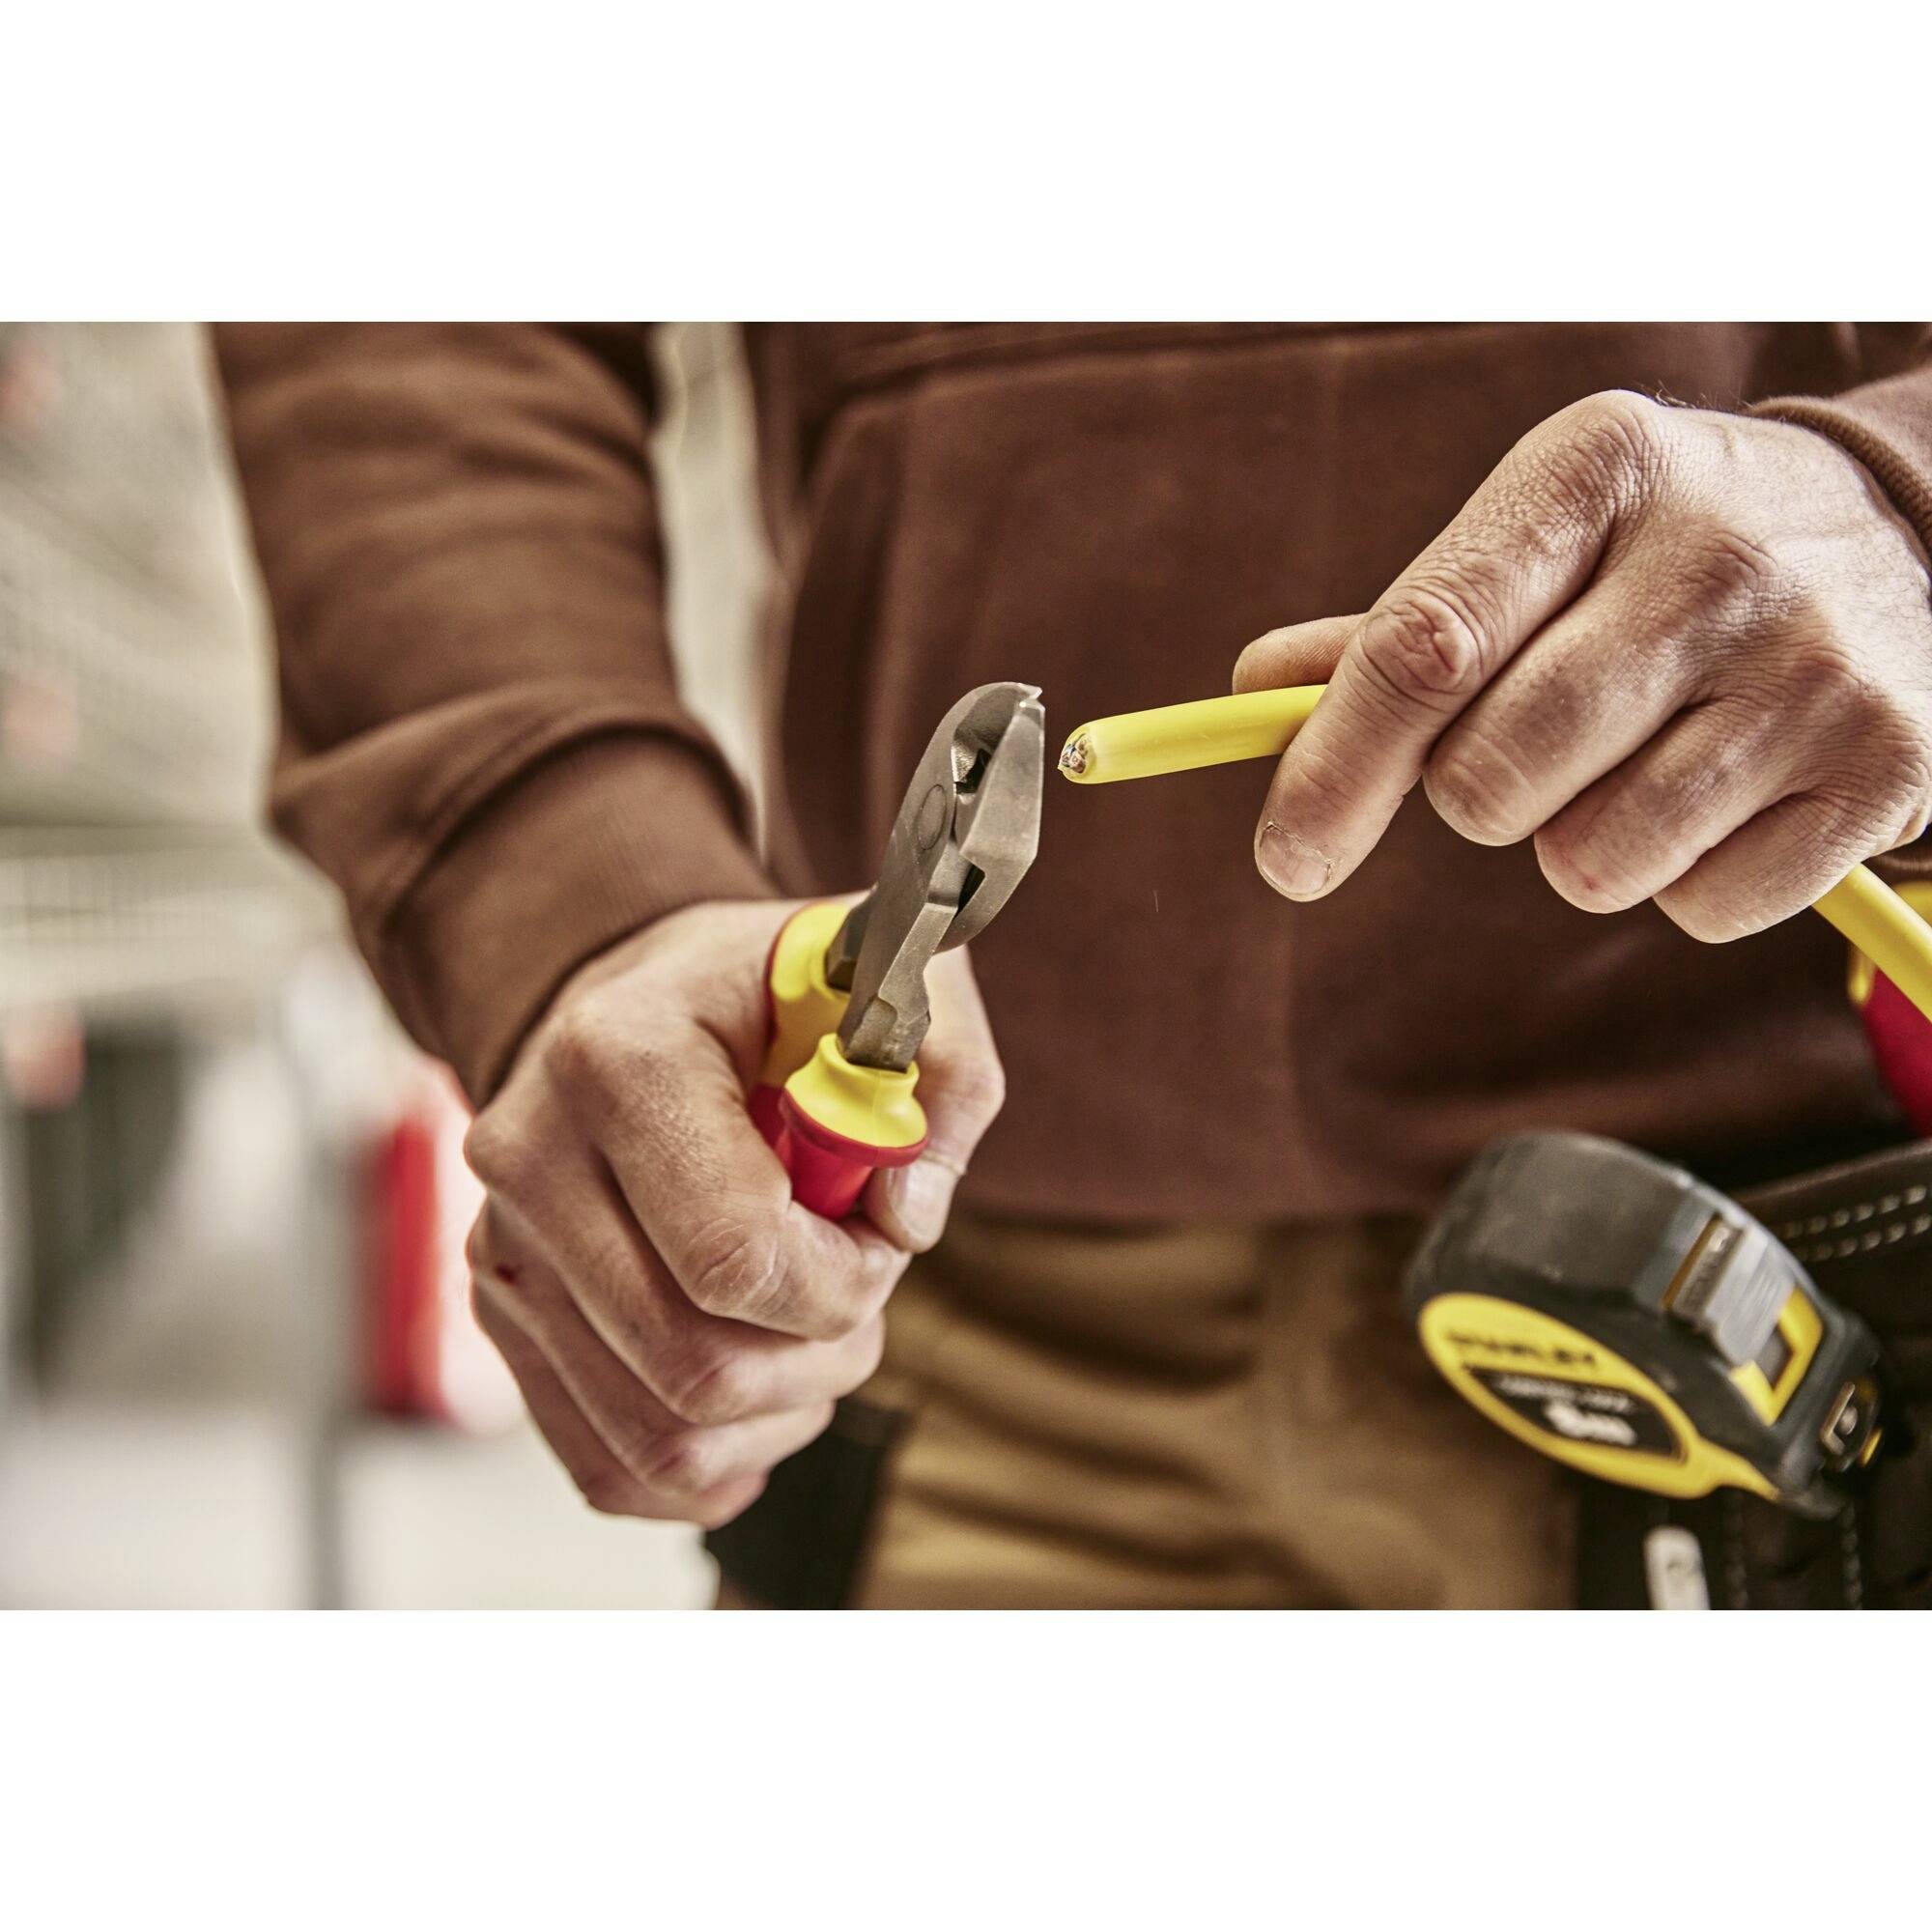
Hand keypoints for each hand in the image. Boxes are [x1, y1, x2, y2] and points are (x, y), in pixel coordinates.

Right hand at [463, 898, 1004, 1526]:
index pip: (737, 1258)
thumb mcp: (893, 981)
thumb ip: (947, 1077)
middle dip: (824, 1354)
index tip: (884, 1232)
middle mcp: (531, 1157)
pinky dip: (713, 1463)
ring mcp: (503, 1247)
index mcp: (618, 1059)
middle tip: (861, 1284)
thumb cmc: (778, 992)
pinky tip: (761, 1390)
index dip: (847, 1282)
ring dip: (779, 1413)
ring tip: (816, 1328)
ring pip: (662, 1440)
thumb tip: (907, 1217)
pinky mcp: (503, 1317)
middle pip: (698, 1366)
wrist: (647, 997)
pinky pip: (611, 1469)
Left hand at [1236, 390, 1931, 939]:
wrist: (1904, 536)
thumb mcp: (1543, 537)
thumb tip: (1259, 690)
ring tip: (1643, 760)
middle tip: (1530, 750)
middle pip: (1490, 778)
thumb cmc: (1663, 549)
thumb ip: (1406, 621)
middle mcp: (1716, 557)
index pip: (1425, 646)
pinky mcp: (1886, 773)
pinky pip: (1700, 909)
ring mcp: (1813, 667)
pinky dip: (1684, 881)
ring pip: (1589, 864)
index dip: (1334, 767)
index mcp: (1598, 471)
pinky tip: (1725, 792)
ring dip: (1578, 845)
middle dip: (1475, 796)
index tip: (1286, 856)